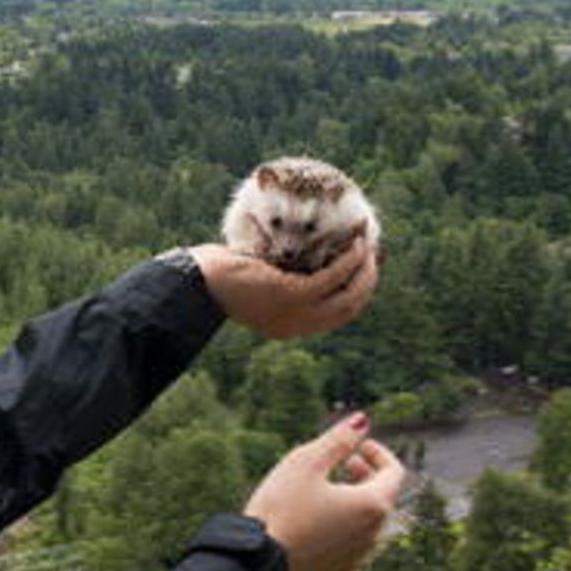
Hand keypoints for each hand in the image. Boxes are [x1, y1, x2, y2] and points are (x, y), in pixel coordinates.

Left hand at [188, 236, 377, 339]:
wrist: (197, 281)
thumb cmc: (222, 275)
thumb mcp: (260, 283)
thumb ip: (285, 280)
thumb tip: (310, 257)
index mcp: (289, 327)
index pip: (336, 316)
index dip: (357, 294)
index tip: (364, 270)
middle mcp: (295, 326)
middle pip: (349, 309)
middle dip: (367, 282)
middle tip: (373, 257)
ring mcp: (294, 313)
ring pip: (347, 297)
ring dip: (365, 271)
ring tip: (368, 247)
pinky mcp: (291, 294)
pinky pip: (332, 278)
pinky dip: (348, 260)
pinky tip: (355, 243)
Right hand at [242, 414, 403, 570]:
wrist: (257, 563)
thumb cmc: (281, 508)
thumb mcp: (306, 463)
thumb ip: (339, 439)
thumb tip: (362, 420)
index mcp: (372, 505)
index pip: (394, 472)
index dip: (379, 453)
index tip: (359, 445)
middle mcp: (373, 535)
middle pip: (383, 498)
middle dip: (368, 475)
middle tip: (346, 462)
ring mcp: (357, 558)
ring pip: (368, 524)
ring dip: (356, 503)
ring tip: (329, 491)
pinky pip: (353, 548)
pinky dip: (345, 530)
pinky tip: (325, 526)